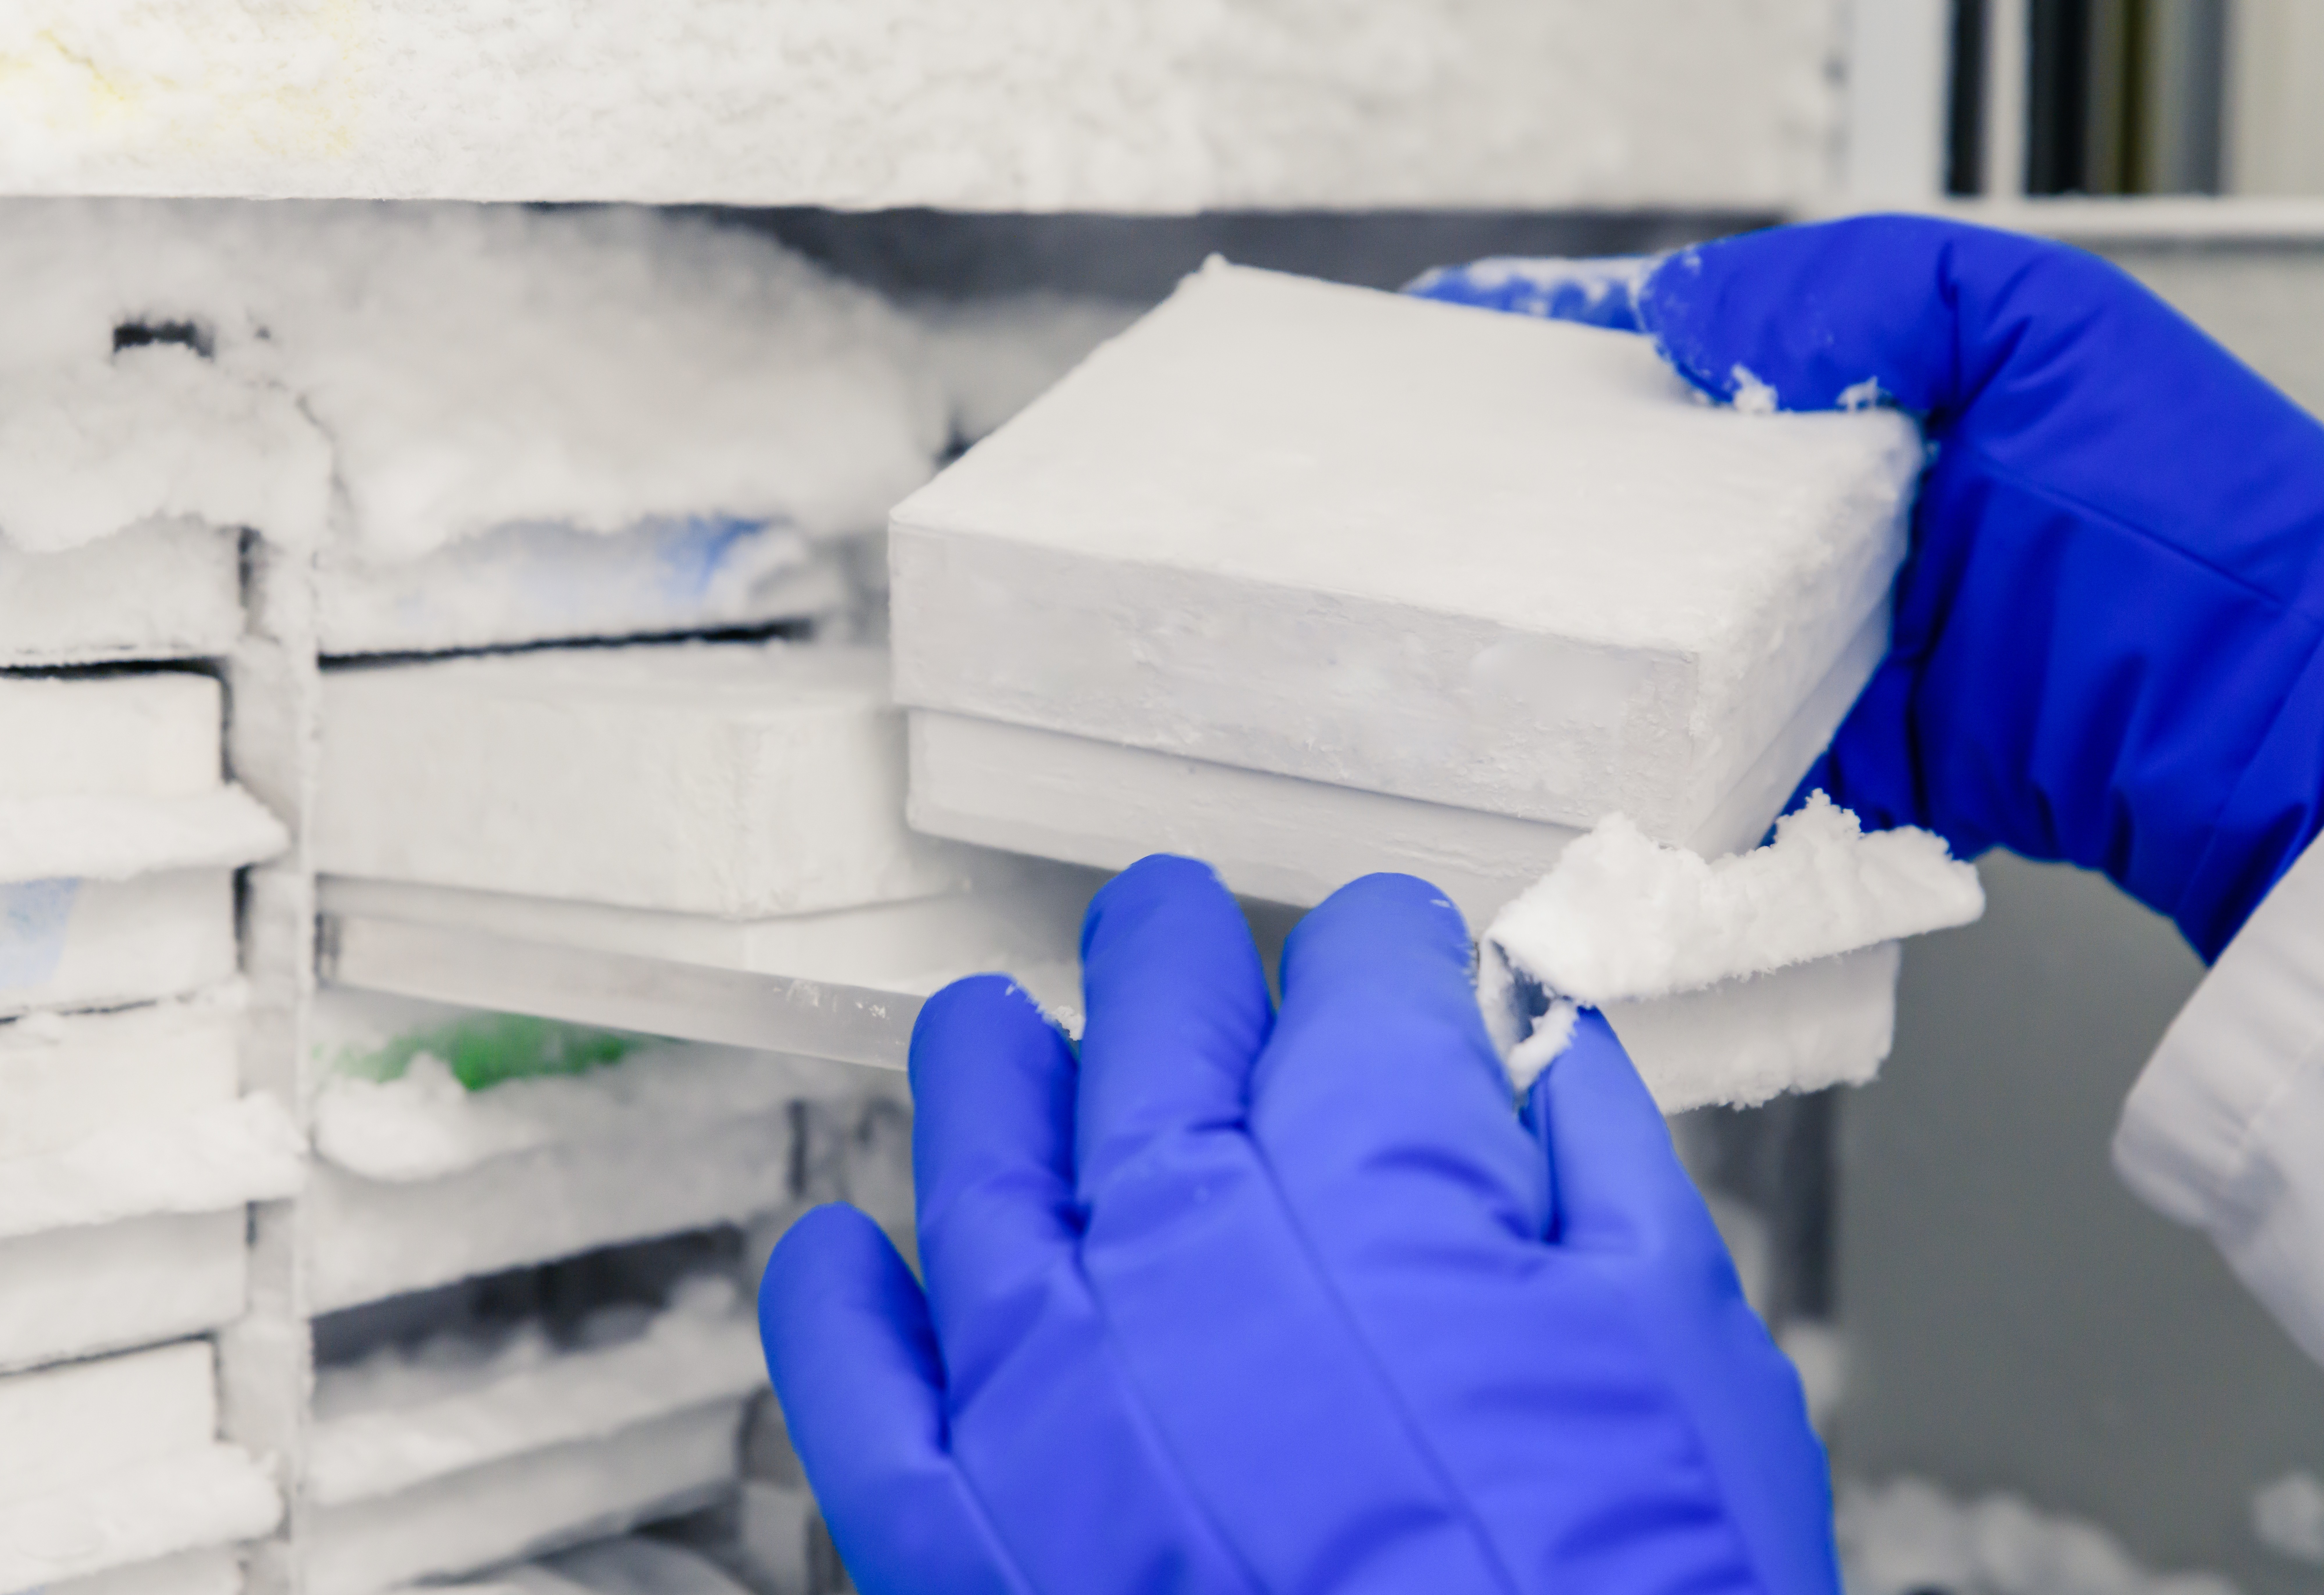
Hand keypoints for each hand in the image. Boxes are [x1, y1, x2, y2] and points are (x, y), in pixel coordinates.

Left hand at [759, 855, 1833, 1594]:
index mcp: (1373, 1182)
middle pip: (1159, 1034)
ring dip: (988, 1076)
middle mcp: (1188, 1249)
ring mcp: (1055, 1390)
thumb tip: (1553, 1058)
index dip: (1382, 953)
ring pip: (985, 1165)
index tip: (1383, 953)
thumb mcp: (1687, 1367)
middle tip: (1169, 928)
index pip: (1360, 984)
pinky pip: (858, 1388)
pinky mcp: (962, 1533)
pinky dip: (840, 1306)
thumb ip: (1602, 1177)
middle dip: (1177, 962)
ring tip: (991, 1034)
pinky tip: (845, 1253)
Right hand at [1413, 218, 2323, 959]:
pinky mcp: (1835, 759)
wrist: (2247, 719)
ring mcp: (1826, 644)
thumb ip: (1864, 287)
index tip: (1457, 335)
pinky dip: (1643, 755)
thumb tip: (1682, 317)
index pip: (1689, 341)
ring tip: (1463, 613)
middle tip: (1435, 485)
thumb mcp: (2035, 326)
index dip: (1569, 330)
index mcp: (1870, 396)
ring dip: (1571, 626)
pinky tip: (1564, 740)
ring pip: (1660, 624)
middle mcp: (1836, 517)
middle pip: (1648, 489)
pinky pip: (1712, 755)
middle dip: (1538, 484)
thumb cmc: (2171, 512)